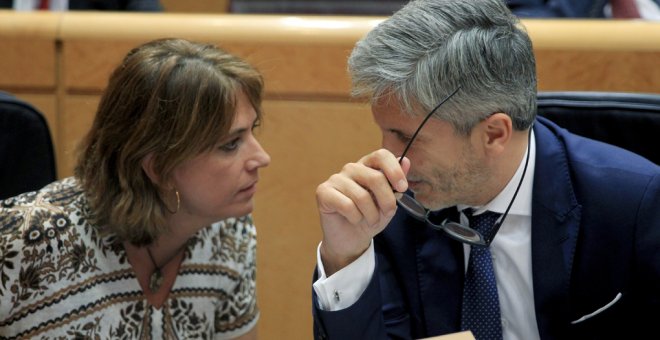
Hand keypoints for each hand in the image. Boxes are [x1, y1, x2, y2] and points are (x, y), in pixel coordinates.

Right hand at [316, 149, 409, 275]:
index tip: (402, 188)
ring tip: (370, 220)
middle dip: (387, 201)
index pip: (381, 155)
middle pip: (375, 178)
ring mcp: (336, 179)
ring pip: (362, 196)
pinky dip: (355, 218)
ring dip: (371, 215)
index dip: (394, 170)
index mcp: (368, 166)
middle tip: (388, 213)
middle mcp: (351, 169)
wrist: (351, 240)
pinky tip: (353, 220)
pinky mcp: (323, 192)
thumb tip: (407, 161)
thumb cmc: (370, 218)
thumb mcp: (389, 203)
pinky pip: (347, 205)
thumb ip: (396, 183)